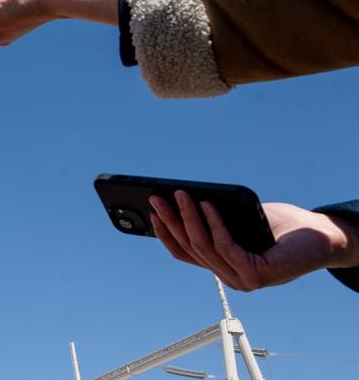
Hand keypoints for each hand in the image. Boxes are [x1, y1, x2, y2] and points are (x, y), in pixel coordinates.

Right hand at [150, 191, 358, 290]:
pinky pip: (225, 246)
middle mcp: (232, 279)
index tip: (152, 212)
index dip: (166, 233)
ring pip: (204, 247)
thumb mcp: (242, 222)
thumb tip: (183, 202)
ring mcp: (243, 281)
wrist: (324, 237)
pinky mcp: (256, 276)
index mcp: (226, 267)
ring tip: (181, 195)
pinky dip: (213, 224)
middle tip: (155, 198)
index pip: (186, 254)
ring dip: (188, 217)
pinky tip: (207, 204)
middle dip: (170, 221)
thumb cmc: (285, 228)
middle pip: (190, 249)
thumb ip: (218, 223)